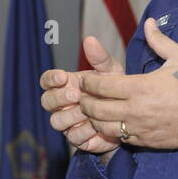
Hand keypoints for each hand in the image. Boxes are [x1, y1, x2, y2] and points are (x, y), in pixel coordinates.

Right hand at [40, 34, 123, 154]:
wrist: (130, 114)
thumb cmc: (115, 88)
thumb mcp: (110, 71)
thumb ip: (99, 58)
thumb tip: (90, 39)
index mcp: (66, 85)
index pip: (47, 81)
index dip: (50, 79)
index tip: (62, 76)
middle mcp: (63, 104)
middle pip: (47, 102)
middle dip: (59, 98)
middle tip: (76, 94)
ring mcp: (69, 122)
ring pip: (56, 122)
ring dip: (71, 116)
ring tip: (87, 110)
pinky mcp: (79, 138)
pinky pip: (73, 137)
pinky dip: (84, 131)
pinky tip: (95, 125)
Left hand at [78, 18, 177, 149]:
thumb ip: (160, 40)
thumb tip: (149, 22)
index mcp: (140, 86)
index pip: (101, 86)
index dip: (88, 83)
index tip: (85, 80)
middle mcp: (135, 109)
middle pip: (96, 108)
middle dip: (85, 102)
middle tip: (83, 97)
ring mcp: (139, 127)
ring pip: (103, 126)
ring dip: (94, 119)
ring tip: (94, 112)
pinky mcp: (144, 141)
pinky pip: (118, 138)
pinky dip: (110, 131)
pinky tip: (112, 124)